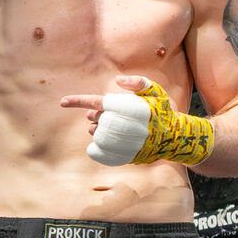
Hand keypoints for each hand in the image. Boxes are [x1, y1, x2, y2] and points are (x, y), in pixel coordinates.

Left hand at [61, 75, 212, 167]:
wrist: (175, 138)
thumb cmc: (163, 112)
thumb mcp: (156, 92)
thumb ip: (138, 83)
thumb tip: (117, 81)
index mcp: (130, 108)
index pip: (97, 102)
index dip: (78, 101)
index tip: (62, 102)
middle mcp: (126, 126)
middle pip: (96, 118)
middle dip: (96, 116)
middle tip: (105, 116)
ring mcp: (124, 143)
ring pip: (97, 135)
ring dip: (98, 130)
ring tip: (109, 129)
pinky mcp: (123, 157)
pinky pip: (98, 153)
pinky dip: (95, 148)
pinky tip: (102, 144)